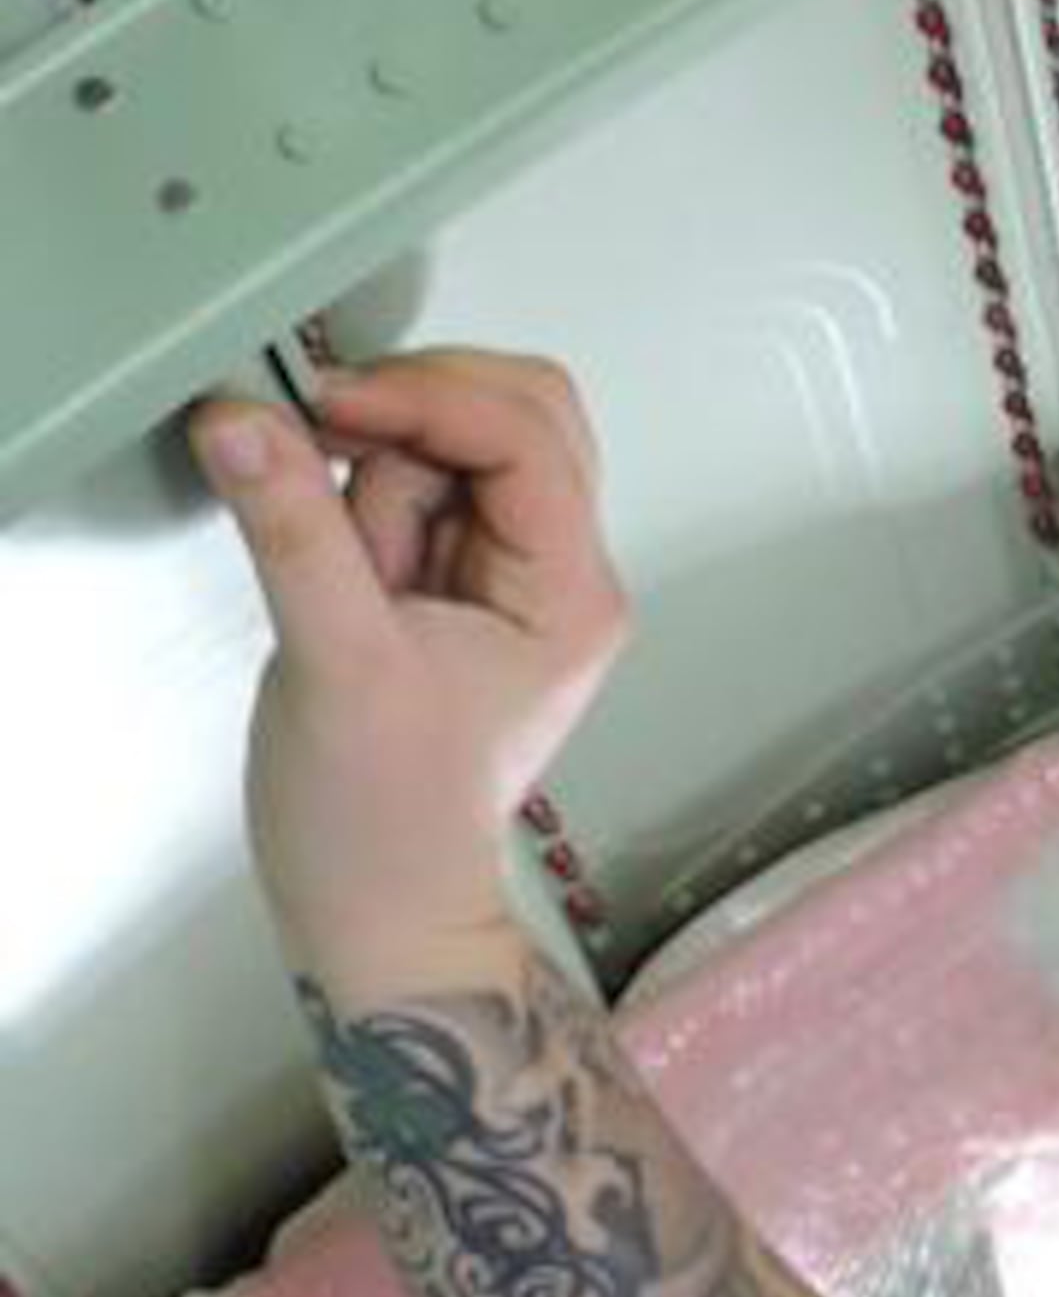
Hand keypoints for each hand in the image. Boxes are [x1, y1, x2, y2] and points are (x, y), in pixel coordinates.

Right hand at [187, 349, 633, 975]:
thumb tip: (247, 418)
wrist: (383, 900)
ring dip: (384, 474)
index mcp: (572, 594)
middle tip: (341, 498)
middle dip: (412, 428)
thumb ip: (294, 530)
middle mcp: (563, 574)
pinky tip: (350, 570)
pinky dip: (370, 498)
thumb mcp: (333, 663)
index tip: (328, 406)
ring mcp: (514, 574)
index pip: (527, 434)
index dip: (427, 396)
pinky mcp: (459, 580)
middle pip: (516, 412)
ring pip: (462, 442)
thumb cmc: (384, 816)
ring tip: (353, 575)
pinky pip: (421, 488)